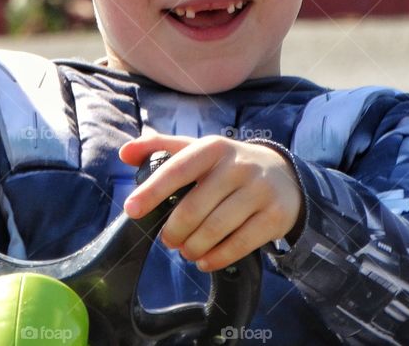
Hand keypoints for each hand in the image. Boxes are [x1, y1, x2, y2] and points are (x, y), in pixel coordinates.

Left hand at [120, 133, 303, 271]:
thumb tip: (124, 153)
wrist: (284, 175)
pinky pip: (240, 245)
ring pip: (215, 229)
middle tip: (168, 240)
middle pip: (194, 207)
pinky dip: (216, 258)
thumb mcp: (198, 150)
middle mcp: (237, 166)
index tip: (131, 210)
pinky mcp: (275, 216)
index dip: (152, 191)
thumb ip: (160, 148)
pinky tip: (205, 260)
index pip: (177, 169)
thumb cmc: (227, 165)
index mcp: (213, 148)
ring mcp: (259, 191)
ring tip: (186, 250)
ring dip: (193, 246)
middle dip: (174, 230)